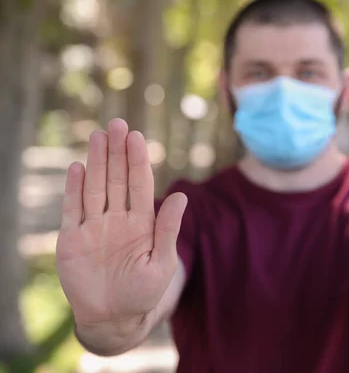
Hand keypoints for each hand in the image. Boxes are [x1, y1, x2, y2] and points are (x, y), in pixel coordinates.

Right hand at [56, 119, 186, 327]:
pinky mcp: (72, 239)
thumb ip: (168, 229)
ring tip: (98, 136)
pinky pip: (73, 209)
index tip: (136, 137)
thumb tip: (181, 196)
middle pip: (117, 179)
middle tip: (116, 124)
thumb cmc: (143, 292)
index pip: (139, 184)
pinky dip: (74, 189)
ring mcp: (94, 227)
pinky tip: (78, 168)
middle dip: (117, 152)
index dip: (138, 161)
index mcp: (141, 222)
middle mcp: (117, 219)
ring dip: (96, 162)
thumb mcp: (161, 262)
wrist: (114, 318)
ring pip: (95, 187)